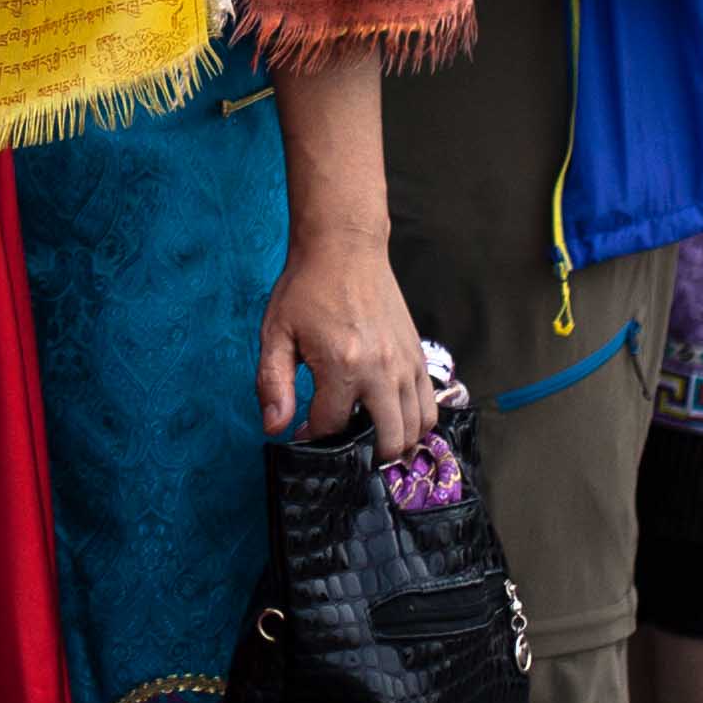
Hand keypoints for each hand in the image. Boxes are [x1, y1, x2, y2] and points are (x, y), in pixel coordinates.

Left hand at [258, 232, 439, 447]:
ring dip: (394, 443)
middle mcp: (381, 369)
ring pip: (416, 428)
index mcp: (343, 365)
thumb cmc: (307, 288)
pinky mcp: (418, 355)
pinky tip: (391, 418)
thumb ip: (273, 384)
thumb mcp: (276, 333)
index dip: (313, 439)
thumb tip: (275, 427)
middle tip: (341, 447)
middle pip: (386, 440)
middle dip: (362, 456)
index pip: (331, 427)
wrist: (345, 247)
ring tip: (368, 440)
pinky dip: (415, 423)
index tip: (302, 434)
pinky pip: (429, 405)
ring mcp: (406, 364)